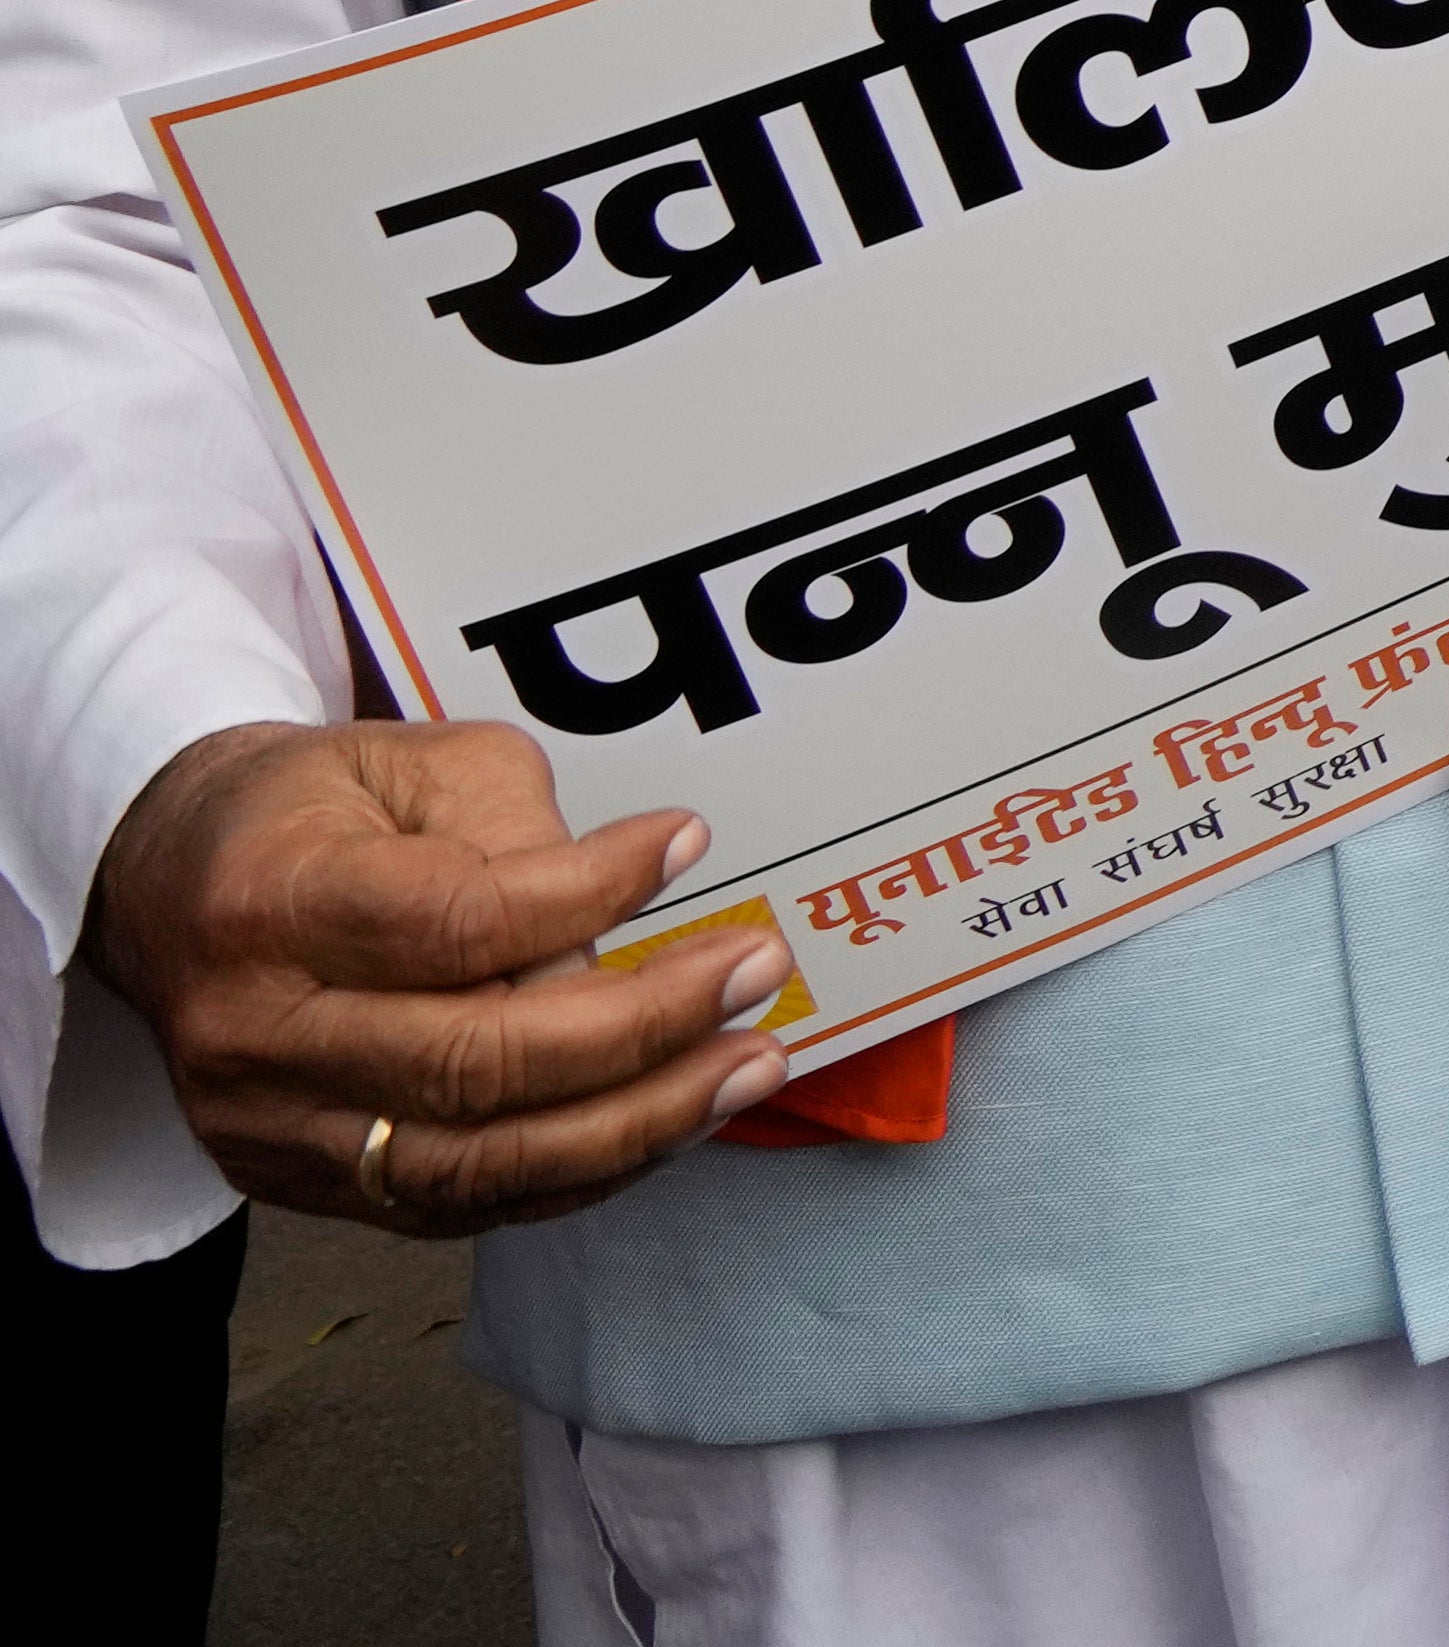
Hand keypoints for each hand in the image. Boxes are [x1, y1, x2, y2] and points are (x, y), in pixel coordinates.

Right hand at [83, 722, 791, 1230]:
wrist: (169, 887)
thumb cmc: (309, 812)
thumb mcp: (408, 765)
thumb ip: (515, 829)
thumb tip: (624, 906)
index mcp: (268, 907)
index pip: (451, 926)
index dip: (587, 893)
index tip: (688, 844)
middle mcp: (255, 1034)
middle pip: (472, 1062)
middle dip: (642, 1026)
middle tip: (755, 969)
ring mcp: (270, 1126)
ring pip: (472, 1163)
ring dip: (635, 1125)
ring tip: (747, 1067)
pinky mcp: (298, 1184)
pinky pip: (456, 1207)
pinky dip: (576, 1174)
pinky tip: (669, 1122)